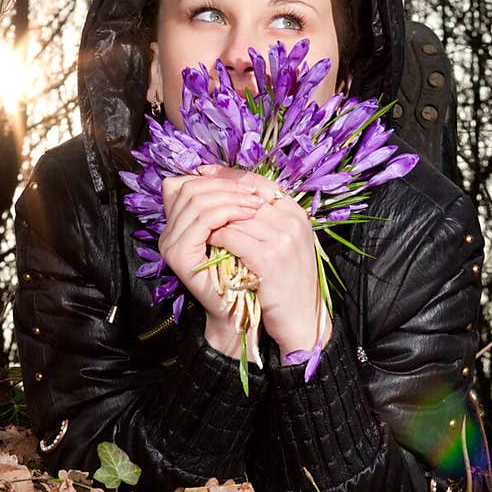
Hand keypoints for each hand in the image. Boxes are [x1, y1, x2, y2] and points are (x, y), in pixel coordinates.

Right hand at [158, 170, 266, 355]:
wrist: (241, 308)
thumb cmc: (243, 269)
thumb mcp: (236, 228)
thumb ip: (229, 204)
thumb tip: (239, 175)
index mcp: (178, 222)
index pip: (188, 183)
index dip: (217, 178)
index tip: (247, 185)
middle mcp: (168, 231)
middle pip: (191, 187)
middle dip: (226, 185)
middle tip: (254, 194)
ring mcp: (170, 243)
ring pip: (196, 200)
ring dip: (230, 197)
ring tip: (255, 204)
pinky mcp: (179, 255)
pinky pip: (202, 221)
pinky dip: (227, 212)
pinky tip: (247, 215)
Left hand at [201, 165, 332, 358]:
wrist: (301, 319)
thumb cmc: (286, 282)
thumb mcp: (284, 243)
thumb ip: (266, 218)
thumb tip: (232, 196)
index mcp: (296, 213)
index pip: (258, 182)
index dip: (228, 175)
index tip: (204, 172)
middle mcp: (293, 221)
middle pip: (244, 195)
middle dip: (214, 195)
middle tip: (190, 194)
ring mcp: (284, 239)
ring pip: (236, 216)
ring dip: (212, 218)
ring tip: (196, 221)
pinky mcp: (271, 259)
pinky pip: (233, 238)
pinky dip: (216, 238)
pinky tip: (206, 241)